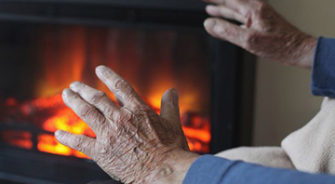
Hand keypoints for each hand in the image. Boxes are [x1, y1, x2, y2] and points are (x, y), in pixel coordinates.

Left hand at [55, 66, 198, 183]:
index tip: (99, 69)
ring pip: (86, 112)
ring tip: (66, 94)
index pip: (120, 87)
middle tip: (74, 85)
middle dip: (84, 89)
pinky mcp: (101, 152)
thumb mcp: (173, 123)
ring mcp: (109, 134)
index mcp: (138, 110)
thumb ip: (170, 105)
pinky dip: (67, 137)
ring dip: (74, 102)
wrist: (162, 172)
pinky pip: (80, 142)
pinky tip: (58, 133)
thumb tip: (172, 90)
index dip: (108, 76)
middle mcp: (120, 118)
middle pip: (97, 98)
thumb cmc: (170, 150)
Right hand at [203, 0, 316, 68]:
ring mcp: (258, 15)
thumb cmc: (278, 45)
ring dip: (222, 9)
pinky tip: (226, 20)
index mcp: (253, 9)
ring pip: (235, 10)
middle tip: (205, 1)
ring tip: (210, 9)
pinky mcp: (260, 23)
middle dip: (217, 1)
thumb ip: (227, 31)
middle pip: (231, 2)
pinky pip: (241, 18)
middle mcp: (255, 9)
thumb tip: (209, 24)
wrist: (297, 49)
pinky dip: (231, 18)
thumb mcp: (248, 40)